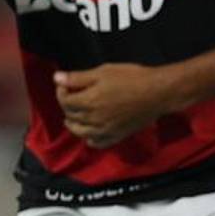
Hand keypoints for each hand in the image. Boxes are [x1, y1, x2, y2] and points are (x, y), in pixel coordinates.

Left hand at [55, 63, 177, 148]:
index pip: (64, 101)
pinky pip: (97, 143)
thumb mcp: (102, 72)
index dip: (61, 91)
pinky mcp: (117, 136)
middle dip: (67, 105)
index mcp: (88, 102)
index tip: (65, 84)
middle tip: (71, 95)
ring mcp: (105, 130)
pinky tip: (90, 131)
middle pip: (70, 116)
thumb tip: (56, 78)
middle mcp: (94, 120)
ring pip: (80, 132)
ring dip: (74, 123)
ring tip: (74, 115)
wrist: (158, 93)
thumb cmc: (131, 78)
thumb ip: (77, 78)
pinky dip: (89, 138)